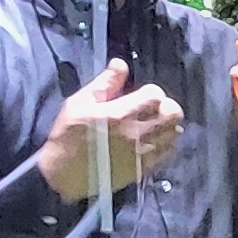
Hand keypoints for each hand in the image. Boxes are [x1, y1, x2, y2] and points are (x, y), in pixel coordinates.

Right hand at [39, 59, 181, 198]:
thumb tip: (121, 64)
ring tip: (153, 123)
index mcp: (120, 114)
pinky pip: (168, 151)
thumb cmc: (68, 134)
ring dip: (167, 124)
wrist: (63, 174)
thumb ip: (104, 83)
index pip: (155, 94)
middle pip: (172, 112)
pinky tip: (151, 140)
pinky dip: (165, 142)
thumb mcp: (80, 102)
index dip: (149, 91)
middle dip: (165, 105)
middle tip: (151, 108)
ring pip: (174, 132)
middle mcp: (136, 133)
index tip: (139, 95)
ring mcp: (143, 152)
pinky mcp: (144, 167)